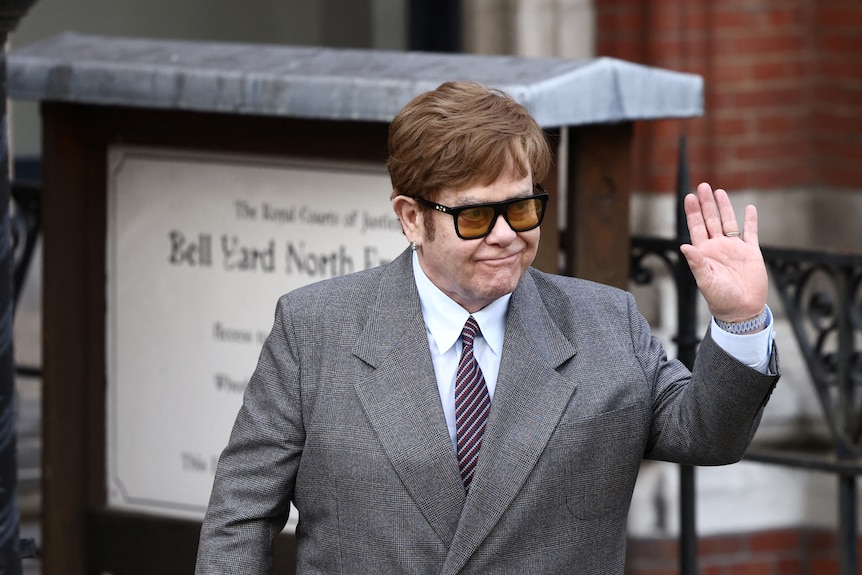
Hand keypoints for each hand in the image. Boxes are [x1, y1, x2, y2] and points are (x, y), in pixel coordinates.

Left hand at [679, 182, 767, 322]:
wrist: (742, 310)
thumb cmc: (720, 299)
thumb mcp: (706, 281)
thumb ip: (696, 263)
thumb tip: (684, 246)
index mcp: (705, 253)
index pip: (697, 228)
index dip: (693, 212)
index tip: (689, 197)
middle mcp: (718, 248)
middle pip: (711, 220)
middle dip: (706, 204)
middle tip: (702, 186)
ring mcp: (734, 249)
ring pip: (728, 223)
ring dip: (724, 207)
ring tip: (719, 192)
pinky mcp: (751, 253)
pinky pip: (750, 233)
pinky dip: (750, 220)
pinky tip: (749, 208)